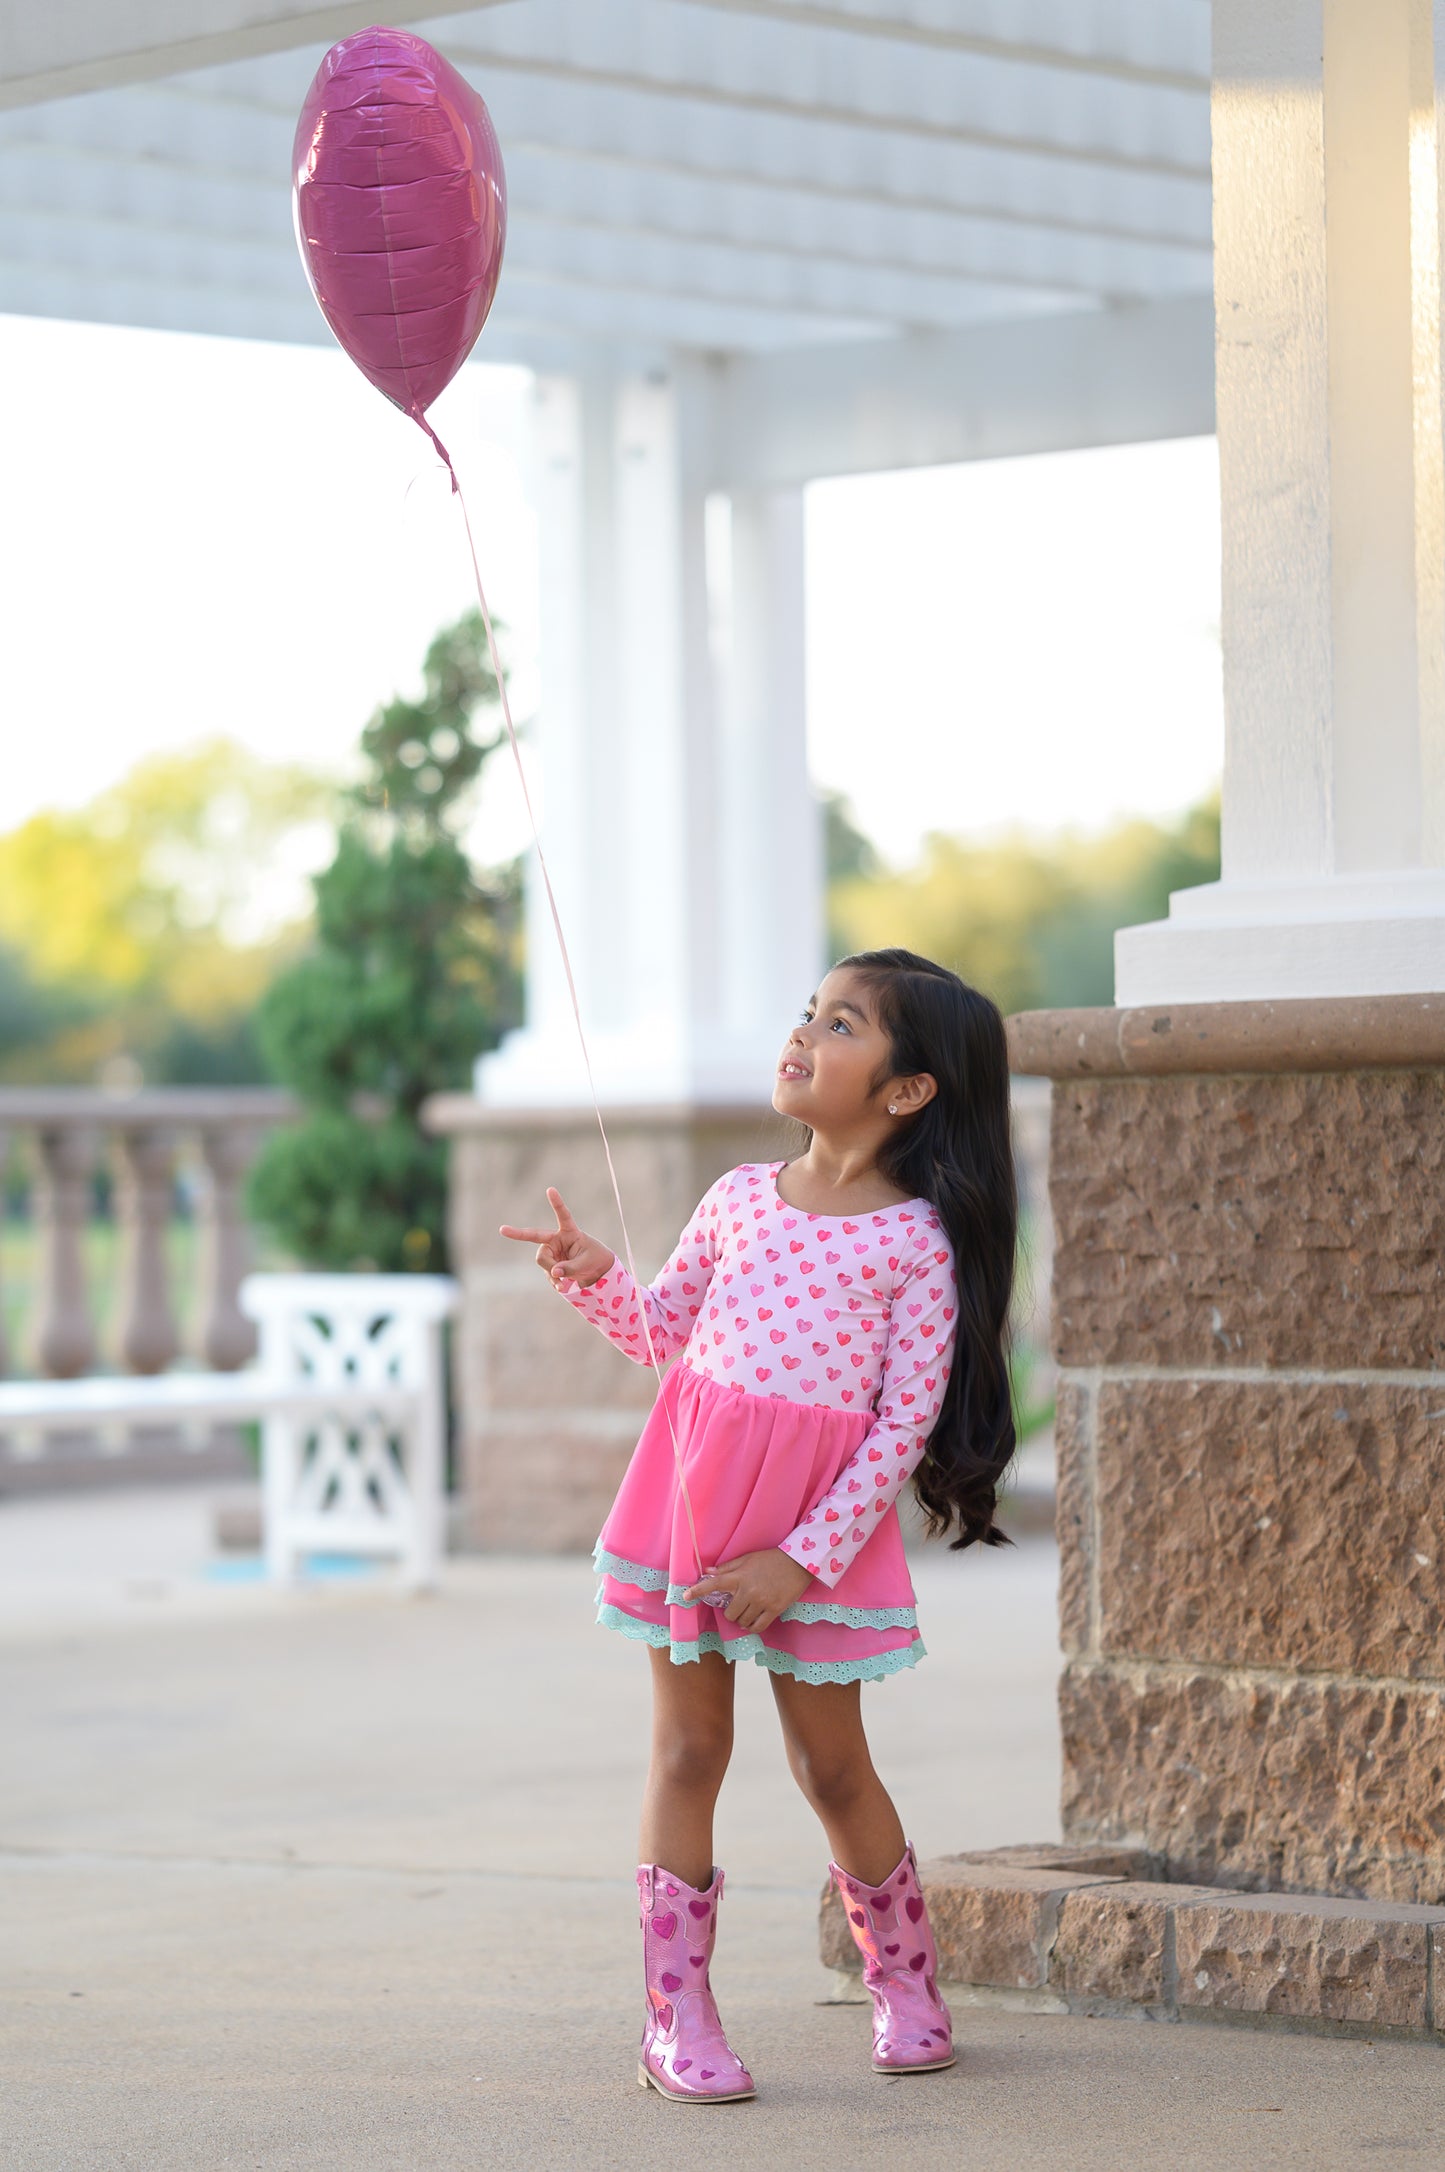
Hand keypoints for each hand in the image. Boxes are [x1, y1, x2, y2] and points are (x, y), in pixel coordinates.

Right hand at [498, 1187, 614, 1290]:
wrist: (596, 1272)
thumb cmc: (595, 1260)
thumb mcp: (587, 1263)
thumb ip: (571, 1267)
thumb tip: (555, 1272)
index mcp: (569, 1232)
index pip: (563, 1215)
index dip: (557, 1203)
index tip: (550, 1189)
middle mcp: (557, 1240)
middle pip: (538, 1243)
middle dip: (524, 1240)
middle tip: (511, 1235)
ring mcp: (552, 1252)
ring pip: (542, 1261)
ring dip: (553, 1274)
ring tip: (566, 1281)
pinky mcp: (551, 1265)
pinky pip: (548, 1273)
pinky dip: (555, 1282)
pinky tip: (562, 1286)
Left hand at [680, 1549, 814, 1632]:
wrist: (799, 1562)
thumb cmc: (772, 1558)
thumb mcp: (748, 1558)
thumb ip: (728, 1567)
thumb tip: (707, 1572)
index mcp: (740, 1576)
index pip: (714, 1584)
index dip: (698, 1591)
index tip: (685, 1596)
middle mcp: (748, 1591)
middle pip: (729, 1613)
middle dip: (730, 1612)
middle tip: (736, 1605)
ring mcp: (762, 1602)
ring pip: (742, 1621)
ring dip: (741, 1619)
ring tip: (746, 1612)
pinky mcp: (774, 1609)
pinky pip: (757, 1627)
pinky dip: (752, 1626)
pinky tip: (753, 1621)